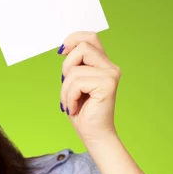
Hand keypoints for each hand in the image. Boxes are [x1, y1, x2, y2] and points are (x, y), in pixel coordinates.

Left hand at [59, 31, 121, 146]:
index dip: (73, 39)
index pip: (90, 38)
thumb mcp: (73, 84)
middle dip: (66, 67)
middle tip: (66, 88)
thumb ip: (74, 66)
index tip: (61, 52)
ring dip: (65, 90)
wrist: (93, 135)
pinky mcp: (108, 84)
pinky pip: (77, 82)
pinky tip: (74, 109)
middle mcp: (110, 67)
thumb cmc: (82, 112)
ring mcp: (111, 74)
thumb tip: (64, 48)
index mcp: (103, 64)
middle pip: (82, 47)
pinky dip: (69, 97)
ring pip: (75, 69)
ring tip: (70, 103)